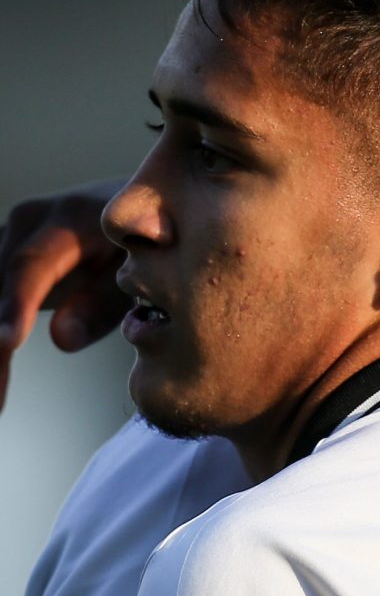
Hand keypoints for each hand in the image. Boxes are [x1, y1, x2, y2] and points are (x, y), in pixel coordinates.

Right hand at [0, 179, 125, 411]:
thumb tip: (61, 340)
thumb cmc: (149, 244)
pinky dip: (1, 332)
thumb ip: (105, 303)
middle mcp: (30, 221)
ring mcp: (12, 234)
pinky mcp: (6, 252)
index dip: (16, 306)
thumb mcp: (141, 271)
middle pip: (0, 286)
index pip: (31, 266)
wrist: (144, 210)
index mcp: (71, 218)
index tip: (8, 343)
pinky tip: (0, 384)